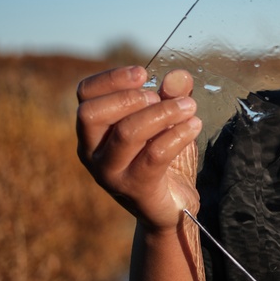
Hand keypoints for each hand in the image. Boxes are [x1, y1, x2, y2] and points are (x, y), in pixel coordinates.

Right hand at [76, 66, 201, 231]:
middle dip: (129, 97)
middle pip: (91, 114)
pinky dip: (177, 135)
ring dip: (162, 113)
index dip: (110, 79)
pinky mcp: (135, 189)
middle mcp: (92, 152)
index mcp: (93, 130)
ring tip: (188, 107)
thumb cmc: (162, 158)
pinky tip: (194, 126)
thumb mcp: (167, 121)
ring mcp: (110, 173)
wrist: (170, 207)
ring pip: (126, 134)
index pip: (85, 96)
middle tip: (159, 97)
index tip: (142, 73)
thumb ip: (172, 96)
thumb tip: (179, 76)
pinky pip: (155, 156)